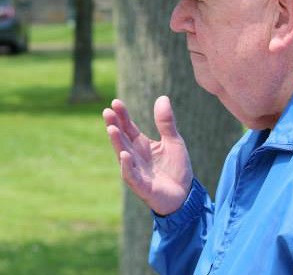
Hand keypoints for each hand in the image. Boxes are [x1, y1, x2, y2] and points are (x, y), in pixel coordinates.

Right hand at [103, 96, 192, 214]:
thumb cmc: (177, 169)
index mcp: (142, 145)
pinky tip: (125, 155)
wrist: (185, 196)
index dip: (122, 116)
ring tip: (112, 129)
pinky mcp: (141, 186)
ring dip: (117, 143)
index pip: (128, 127)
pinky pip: (131, 175)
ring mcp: (136, 171)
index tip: (115, 102)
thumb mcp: (174, 141)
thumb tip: (163, 97)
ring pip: (123, 155)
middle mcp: (135, 156)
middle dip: (114, 126)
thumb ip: (166, 122)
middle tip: (106, 112)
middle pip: (122, 139)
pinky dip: (127, 166)